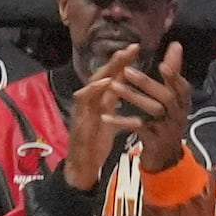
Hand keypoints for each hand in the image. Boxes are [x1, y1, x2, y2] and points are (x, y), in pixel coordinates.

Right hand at [59, 47, 142, 189]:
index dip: (122, 64)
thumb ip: (114, 104)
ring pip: (92, 84)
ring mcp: (83, 109)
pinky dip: (94, 90)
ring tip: (120, 58)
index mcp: (99, 101)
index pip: (111, 78)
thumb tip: (128, 89)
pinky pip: (85, 103)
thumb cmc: (95, 144)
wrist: (82, 168)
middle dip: (116, 61)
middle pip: (101, 75)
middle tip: (131, 47)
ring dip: (106, 70)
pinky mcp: (79, 120)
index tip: (136, 49)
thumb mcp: (110, 121)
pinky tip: (105, 82)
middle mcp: (90, 101)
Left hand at [119, 43, 191, 174]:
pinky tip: (106, 115)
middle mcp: (179, 113)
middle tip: (127, 70)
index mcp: (183, 101)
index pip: (182, 86)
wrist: (165, 156)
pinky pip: (138, 128)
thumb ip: (173, 71)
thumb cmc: (167, 119)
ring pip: (152, 110)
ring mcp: (168, 128)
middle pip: (166, 96)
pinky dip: (122, 121)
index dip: (174, 75)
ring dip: (133, 97)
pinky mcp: (154, 140)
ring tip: (115, 86)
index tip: (161, 64)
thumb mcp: (173, 97)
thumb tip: (176, 44)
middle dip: (147, 82)